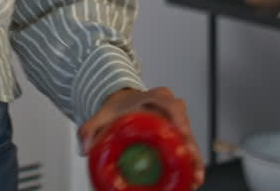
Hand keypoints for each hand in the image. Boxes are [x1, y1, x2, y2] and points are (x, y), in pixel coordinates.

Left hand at [78, 87, 204, 187]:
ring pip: (190, 140)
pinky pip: (188, 148)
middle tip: (190, 166)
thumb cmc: (116, 110)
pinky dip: (191, 163)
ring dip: (194, 160)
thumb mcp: (102, 115)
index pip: (171, 104)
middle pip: (186, 125)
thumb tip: (84, 150)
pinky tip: (192, 180)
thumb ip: (89, 128)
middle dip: (190, 147)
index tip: (183, 133)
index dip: (179, 119)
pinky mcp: (179, 135)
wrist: (124, 104)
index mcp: (155, 97)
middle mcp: (171, 108)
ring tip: (194, 181)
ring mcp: (177, 121)